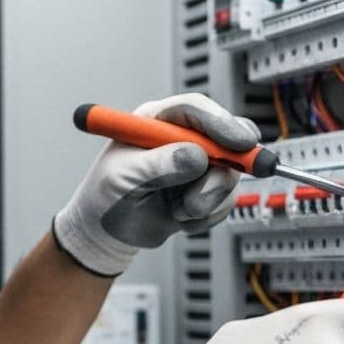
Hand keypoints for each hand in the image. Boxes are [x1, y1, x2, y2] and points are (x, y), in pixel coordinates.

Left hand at [53, 94, 258, 276]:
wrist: (106, 233)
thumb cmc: (105, 196)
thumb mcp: (122, 177)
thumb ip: (157, 165)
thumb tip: (195, 156)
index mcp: (157, 121)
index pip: (195, 110)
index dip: (220, 122)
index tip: (238, 142)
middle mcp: (181, 139)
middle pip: (226, 137)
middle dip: (230, 163)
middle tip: (225, 181)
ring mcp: (197, 165)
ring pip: (230, 174)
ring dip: (209, 199)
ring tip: (179, 211)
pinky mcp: (205, 190)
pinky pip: (225, 201)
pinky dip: (207, 216)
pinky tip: (181, 219)